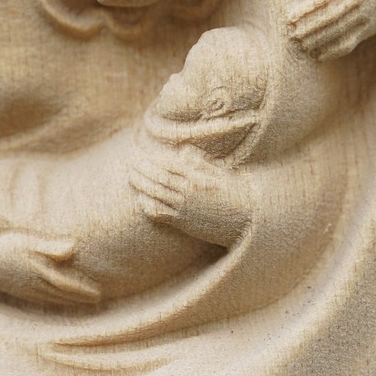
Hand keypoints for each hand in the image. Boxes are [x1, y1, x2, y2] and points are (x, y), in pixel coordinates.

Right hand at [0, 230, 100, 307]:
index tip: (98, 295)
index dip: (83, 290)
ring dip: (67, 303)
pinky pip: (39, 300)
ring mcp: (25, 290)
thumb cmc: (4, 244)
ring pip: (51, 299)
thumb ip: (51, 246)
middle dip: (79, 299)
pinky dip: (52, 303)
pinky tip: (55, 302)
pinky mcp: (17, 290)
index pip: (67, 284)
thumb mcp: (27, 240)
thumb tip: (73, 247)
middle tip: (96, 302)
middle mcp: (34, 285)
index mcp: (39, 272)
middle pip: (61, 295)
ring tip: (81, 303)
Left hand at [129, 149, 249, 247]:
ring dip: (141, 184)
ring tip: (130, 177)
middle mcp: (188, 191)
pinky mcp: (184, 222)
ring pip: (157, 193)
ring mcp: (185, 208)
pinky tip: (140, 200)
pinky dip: (149, 207)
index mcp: (197, 177)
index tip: (143, 154)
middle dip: (143, 169)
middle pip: (159, 177)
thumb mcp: (221, 174)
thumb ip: (201, 162)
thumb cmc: (235, 195)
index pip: (169, 165)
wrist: (246, 221)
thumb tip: (183, 152)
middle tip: (130, 162)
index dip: (154, 159)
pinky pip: (161, 214)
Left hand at [287, 0, 375, 61]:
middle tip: (291, 36)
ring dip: (318, 43)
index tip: (289, 18)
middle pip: (330, 20)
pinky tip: (318, 56)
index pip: (325, 0)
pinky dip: (334, 51)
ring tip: (300, 47)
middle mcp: (360, 2)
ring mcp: (366, 18)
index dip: (306, 11)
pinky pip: (350, 43)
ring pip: (339, 34)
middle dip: (309, 29)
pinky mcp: (369, 28)